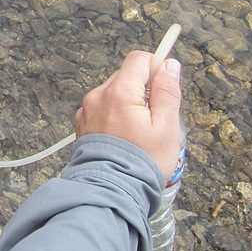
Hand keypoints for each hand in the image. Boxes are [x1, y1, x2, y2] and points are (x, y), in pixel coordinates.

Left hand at [75, 50, 181, 180]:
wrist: (111, 191)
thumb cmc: (142, 162)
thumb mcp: (166, 127)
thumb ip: (167, 91)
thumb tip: (169, 65)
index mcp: (119, 92)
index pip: (138, 59)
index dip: (155, 66)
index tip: (166, 83)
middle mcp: (98, 96)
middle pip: (126, 76)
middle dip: (143, 90)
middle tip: (155, 117)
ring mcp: (87, 110)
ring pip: (114, 92)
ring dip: (128, 103)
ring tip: (138, 132)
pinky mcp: (82, 123)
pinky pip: (102, 108)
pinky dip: (114, 115)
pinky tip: (123, 137)